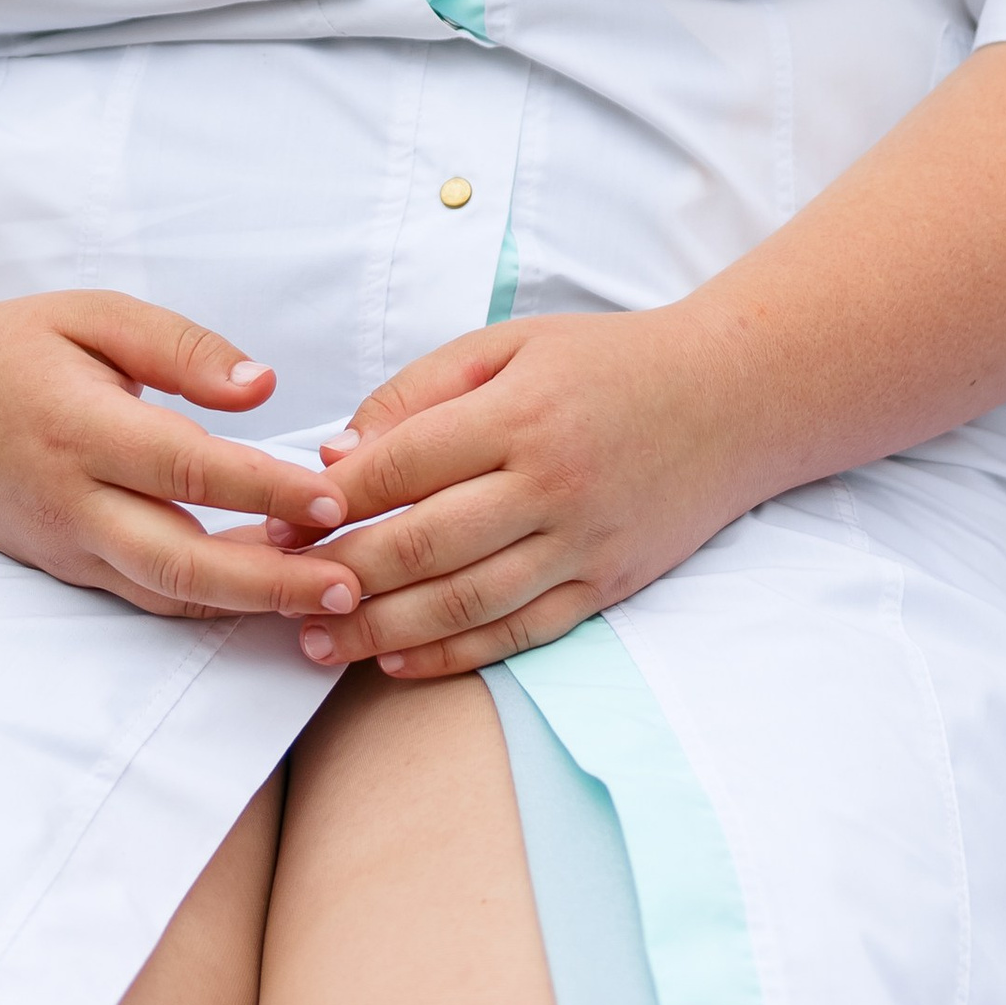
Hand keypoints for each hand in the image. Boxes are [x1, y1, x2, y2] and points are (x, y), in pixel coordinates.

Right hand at [0, 291, 369, 630]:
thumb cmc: (14, 347)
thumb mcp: (92, 314)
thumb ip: (180, 348)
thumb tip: (263, 387)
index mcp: (79, 426)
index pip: (184, 469)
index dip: (261, 489)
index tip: (331, 500)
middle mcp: (73, 502)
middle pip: (180, 564)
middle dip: (271, 584)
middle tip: (352, 586)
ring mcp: (68, 548)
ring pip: (167, 597)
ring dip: (250, 605)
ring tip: (331, 600)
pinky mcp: (70, 570)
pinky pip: (147, 598)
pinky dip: (210, 604)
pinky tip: (269, 594)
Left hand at [278, 308, 748, 682]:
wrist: (730, 398)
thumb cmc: (606, 361)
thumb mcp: (509, 343)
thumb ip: (421, 391)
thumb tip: (340, 454)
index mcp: (519, 413)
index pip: (404, 463)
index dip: (331, 497)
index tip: (275, 515)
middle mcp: (549, 485)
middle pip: (425, 542)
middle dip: (342, 573)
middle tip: (278, 591)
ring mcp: (581, 545)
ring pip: (464, 601)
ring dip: (382, 628)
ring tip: (319, 640)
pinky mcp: (605, 587)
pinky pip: (517, 633)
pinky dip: (453, 655)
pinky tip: (397, 661)